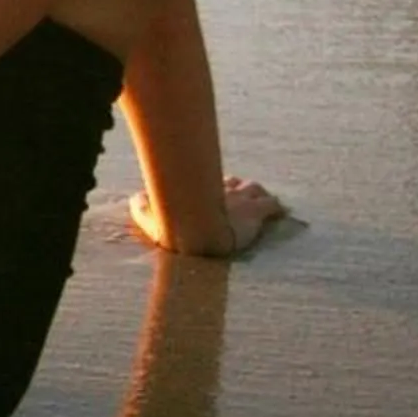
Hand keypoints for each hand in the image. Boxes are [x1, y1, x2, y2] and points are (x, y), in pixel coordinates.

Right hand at [130, 176, 284, 255]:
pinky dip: (277, 208)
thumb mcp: (149, 217)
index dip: (216, 185)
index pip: (212, 180)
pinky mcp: (256, 213)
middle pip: (236, 183)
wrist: (198, 236)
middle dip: (238, 188)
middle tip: (238, 195)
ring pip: (256, 189)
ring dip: (258, 195)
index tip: (215, 188)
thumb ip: (142, 207)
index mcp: (199, 190)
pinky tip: (282, 212)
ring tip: (261, 201)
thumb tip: (135, 197)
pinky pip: (273, 206)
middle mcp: (221, 190)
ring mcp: (241, 200)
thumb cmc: (174, 227)